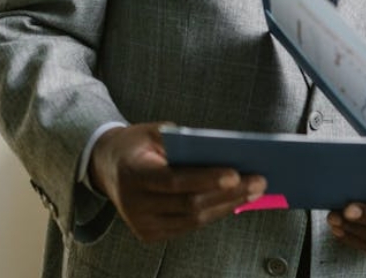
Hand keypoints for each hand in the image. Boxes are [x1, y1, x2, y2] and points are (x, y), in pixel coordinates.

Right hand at [89, 122, 265, 241]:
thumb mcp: (154, 131)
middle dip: (228, 194)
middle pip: (189, 204)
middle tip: (259, 182)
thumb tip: (225, 152)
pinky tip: (235, 201)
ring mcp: (141, 223)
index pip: (174, 181)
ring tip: (255, 192)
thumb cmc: (138, 144)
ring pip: (193, 219)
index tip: (236, 173)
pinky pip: (188, 225)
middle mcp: (134, 204)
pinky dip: (214, 213)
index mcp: (133, 174)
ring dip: (228, 206)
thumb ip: (183, 141)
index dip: (206, 179)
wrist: (107, 167)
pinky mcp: (149, 234)